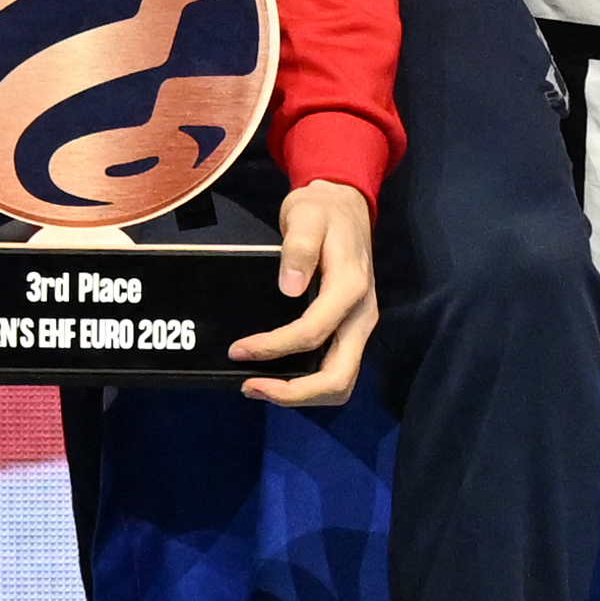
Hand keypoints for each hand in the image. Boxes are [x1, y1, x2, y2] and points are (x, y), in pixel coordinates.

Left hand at [232, 176, 378, 406]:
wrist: (346, 206)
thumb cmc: (322, 211)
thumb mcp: (306, 216)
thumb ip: (299, 248)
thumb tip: (289, 288)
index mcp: (351, 288)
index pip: (313, 334)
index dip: (274, 348)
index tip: (238, 349)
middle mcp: (362, 316)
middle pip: (338, 378)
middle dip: (293, 392)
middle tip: (249, 386)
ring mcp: (358, 326)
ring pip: (340, 383)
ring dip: (301, 394)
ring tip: (259, 386)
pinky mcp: (350, 330)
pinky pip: (334, 370)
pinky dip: (307, 383)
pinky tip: (277, 374)